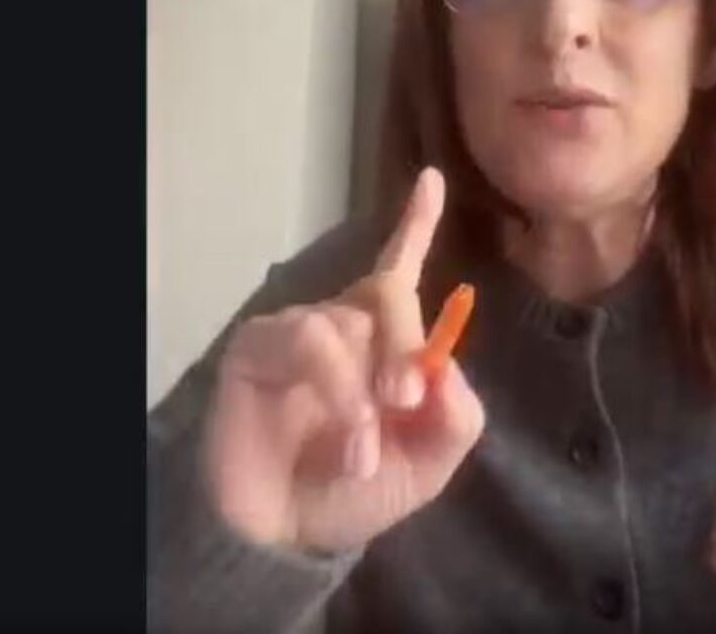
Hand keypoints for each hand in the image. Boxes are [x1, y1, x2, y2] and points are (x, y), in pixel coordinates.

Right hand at [203, 167, 487, 555]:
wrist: (286, 537)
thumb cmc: (354, 495)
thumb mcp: (427, 464)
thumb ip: (455, 417)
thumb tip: (446, 367)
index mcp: (381, 344)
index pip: (398, 270)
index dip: (415, 225)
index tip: (432, 178)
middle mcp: (341, 326)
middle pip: (389, 293)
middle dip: (407, 343)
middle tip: (408, 399)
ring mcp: (299, 333)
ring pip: (351, 323)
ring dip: (367, 388)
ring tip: (366, 450)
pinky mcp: (260, 348)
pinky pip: (311, 341)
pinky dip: (340, 389)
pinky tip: (350, 437)